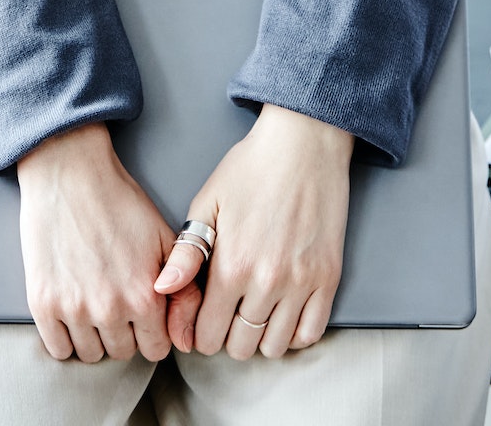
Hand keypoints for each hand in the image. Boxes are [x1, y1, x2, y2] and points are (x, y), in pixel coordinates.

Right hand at [18, 122, 202, 363]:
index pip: (156, 348)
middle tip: (115, 299)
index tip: (142, 313)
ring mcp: (73, 309)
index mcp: (144, 296)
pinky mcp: (42, 303)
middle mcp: (110, 309)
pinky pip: (57, 349)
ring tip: (92, 300)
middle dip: (124, 331)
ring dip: (94, 335)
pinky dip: (64, 337)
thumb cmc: (118, 199)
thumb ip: (184, 289)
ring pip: (90, 354)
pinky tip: (70, 309)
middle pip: (122, 352)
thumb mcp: (164, 238)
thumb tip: (186, 337)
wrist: (70, 172)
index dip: (152, 330)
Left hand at [152, 104, 351, 358]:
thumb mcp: (208, 202)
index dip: (200, 333)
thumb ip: (186, 252)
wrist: (303, 142)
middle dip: (228, 337)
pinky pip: (311, 334)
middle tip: (228, 314)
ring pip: (275, 347)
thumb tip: (161, 289)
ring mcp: (301, 283)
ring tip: (255, 312)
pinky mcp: (328, 278)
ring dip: (261, 337)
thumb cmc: (252, 168)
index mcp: (232, 265)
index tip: (202, 321)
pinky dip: (295, 334)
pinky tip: (284, 313)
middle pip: (241, 347)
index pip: (208, 335)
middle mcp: (267, 282)